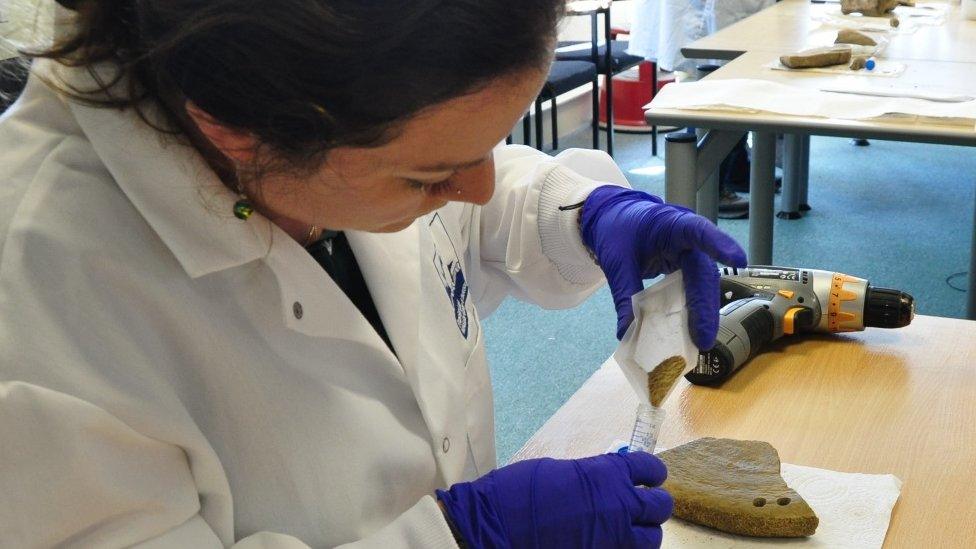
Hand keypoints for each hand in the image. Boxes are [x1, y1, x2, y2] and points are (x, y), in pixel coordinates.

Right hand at [436, 451, 671, 548]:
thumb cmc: (519, 492)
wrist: (497, 526)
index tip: (650, 476)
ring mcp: (613, 539)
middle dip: (653, 504)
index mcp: (607, 474)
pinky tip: (611, 545)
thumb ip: (592, 477)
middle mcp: (619, 506)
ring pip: (652, 539)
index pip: (650, 468)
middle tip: (643, 505)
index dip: (652, 472)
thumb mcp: (560, 471)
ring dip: (643, 533)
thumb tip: (604, 483)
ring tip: (629, 531)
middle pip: (660, 506)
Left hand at [580, 185, 746, 347]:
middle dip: (705, 307)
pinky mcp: (683, 267)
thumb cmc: (617, 229)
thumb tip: (626, 331)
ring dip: (702, 313)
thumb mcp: (616, 260)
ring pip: (702, 285)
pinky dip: (691, 309)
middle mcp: (687, 239)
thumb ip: (624, 292)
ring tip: (700, 341)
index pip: (699, 231)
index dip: (719, 245)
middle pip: (703, 273)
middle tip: (704, 338)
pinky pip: (692, 289)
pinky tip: (690, 331)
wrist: (612, 218)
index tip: (738, 260)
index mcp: (671, 225)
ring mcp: (687, 254)